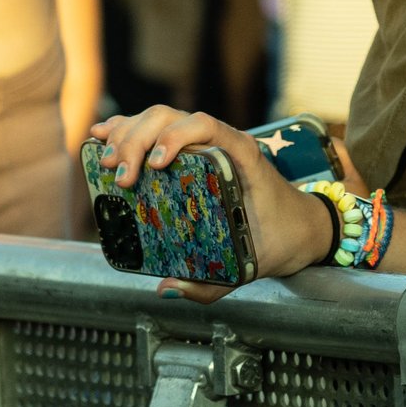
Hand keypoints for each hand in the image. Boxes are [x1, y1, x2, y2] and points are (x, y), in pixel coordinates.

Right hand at [89, 105, 335, 299]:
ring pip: (162, 117)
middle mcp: (224, 142)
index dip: (177, 136)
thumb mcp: (251, 265)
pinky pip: (159, 129)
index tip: (155, 165)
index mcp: (244, 159)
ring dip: (128, 133)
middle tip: (120, 175)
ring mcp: (207, 143)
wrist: (302, 225)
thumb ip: (211, 284)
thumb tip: (167, 289)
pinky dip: (129, 130)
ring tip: (106, 160)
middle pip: (174, 117)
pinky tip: (103, 136)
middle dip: (138, 139)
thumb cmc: (280, 239)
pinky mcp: (195, 151)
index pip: (209, 126)